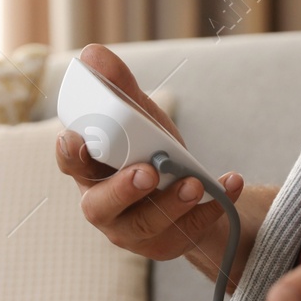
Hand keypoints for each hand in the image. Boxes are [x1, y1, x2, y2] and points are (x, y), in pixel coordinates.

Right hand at [55, 43, 244, 262]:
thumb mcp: (140, 117)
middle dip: (122, 189)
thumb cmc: (151, 150)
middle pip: (100, 206)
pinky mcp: (162, 246)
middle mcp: (102, 204)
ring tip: (195, 183)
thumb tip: (94, 54)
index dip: (71, 153)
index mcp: (90, 170)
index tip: (79, 139)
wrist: (191, 191)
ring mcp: (130, 231)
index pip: (70, 163)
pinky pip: (185, 234)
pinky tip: (229, 184)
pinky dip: (211, 208)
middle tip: (148, 172)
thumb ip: (118, 88)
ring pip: (144, 225)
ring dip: (171, 203)